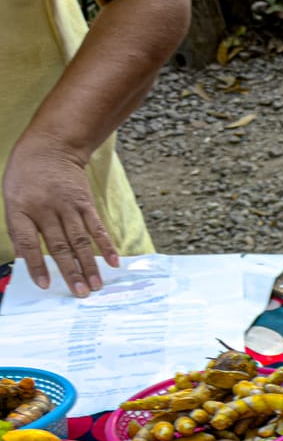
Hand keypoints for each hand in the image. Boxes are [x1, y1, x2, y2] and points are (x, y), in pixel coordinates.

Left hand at [3, 132, 117, 296]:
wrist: (49, 147)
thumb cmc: (26, 177)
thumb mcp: (11, 199)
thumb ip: (19, 229)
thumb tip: (27, 260)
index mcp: (20, 209)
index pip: (28, 243)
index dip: (37, 265)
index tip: (45, 286)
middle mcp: (45, 209)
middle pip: (59, 246)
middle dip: (70, 272)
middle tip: (80, 293)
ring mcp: (67, 205)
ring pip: (80, 241)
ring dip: (89, 265)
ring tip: (96, 285)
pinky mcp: (85, 203)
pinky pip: (97, 227)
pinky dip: (106, 245)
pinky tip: (113, 261)